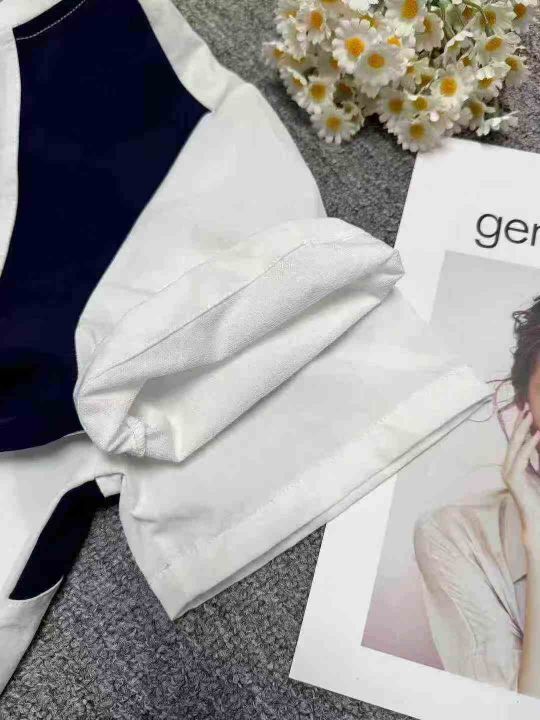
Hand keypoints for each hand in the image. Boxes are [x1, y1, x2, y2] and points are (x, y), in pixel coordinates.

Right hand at [502, 403, 539, 550]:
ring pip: (515, 446)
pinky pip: (522, 457)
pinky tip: (537, 435)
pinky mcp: (513, 478)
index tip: (526, 410)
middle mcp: (508, 467)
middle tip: (526, 408)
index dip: (520, 426)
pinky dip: (530, 444)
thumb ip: (538, 459)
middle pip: (513, 440)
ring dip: (524, 430)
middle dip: (520, 423)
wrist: (536, 518)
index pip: (516, 441)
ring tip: (530, 416)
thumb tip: (539, 441)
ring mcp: (508, 472)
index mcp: (514, 465)